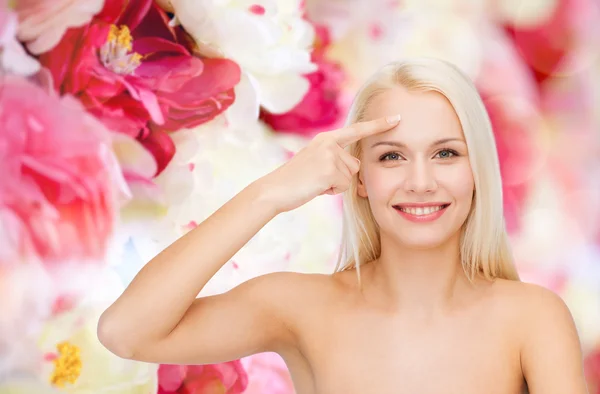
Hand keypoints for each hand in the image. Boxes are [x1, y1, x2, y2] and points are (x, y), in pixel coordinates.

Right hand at [257, 115, 401, 213]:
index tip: (397, 118)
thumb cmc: (295, 181)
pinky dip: (331, 191)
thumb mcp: (315, 163)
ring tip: (314, 183)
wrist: (274, 190)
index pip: (357, 130)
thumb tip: (355, 165)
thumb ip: (335, 159)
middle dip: (341, 178)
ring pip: (349, 177)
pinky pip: (343, 186)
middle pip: (354, 165)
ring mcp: (330, 154)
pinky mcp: (330, 169)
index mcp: (326, 139)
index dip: (378, 125)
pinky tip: (315, 187)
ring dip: (335, 185)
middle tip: (317, 179)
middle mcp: (329, 142)